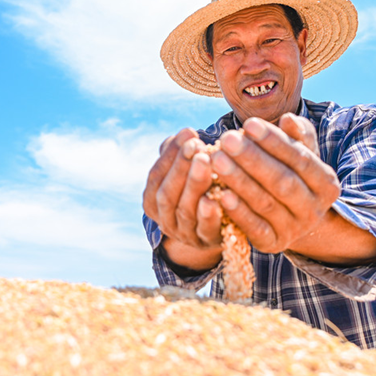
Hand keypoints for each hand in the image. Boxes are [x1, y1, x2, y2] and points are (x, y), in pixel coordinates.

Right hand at [143, 128, 223, 266]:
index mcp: (153, 201)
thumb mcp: (187, 169)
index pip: (156, 177)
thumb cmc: (201, 186)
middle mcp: (165, 220)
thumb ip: (181, 151)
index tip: (188, 133)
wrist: (223, 224)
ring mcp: (185, 234)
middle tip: (197, 145)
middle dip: (181, 167)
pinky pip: (206, 230)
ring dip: (195, 184)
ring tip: (207, 161)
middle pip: (167, 194)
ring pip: (185, 210)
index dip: (170, 155)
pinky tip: (217, 196)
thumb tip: (186, 134)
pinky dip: (209, 214)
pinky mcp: (207, 243)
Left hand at [209, 113, 340, 253]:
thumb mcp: (300, 154)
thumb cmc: (291, 175)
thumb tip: (288, 120)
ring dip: (239, 181)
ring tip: (216, 159)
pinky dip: (238, 212)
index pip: (300, 159)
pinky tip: (220, 194)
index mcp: (326, 184)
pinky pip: (254, 228)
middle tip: (226, 139)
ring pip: (265, 203)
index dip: (274, 141)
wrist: (289, 218)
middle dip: (252, 159)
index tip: (248, 123)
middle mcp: (314, 210)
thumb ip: (297, 135)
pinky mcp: (272, 245)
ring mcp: (294, 230)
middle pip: (282, 182)